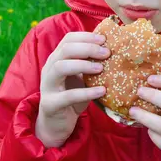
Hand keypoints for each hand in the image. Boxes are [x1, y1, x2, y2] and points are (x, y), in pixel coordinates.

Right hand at [35, 32, 110, 147]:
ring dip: (83, 65)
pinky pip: (68, 96)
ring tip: (101, 68)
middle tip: (106, 53)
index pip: (68, 39)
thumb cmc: (72, 95)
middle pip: (65, 50)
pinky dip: (86, 92)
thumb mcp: (81, 77)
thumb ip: (89, 63)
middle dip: (88, 48)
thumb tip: (112, 49)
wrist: (56, 123)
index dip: (86, 37)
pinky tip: (102, 91)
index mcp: (56, 59)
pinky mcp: (51, 104)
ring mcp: (47, 86)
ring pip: (61, 67)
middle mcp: (49, 68)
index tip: (104, 39)